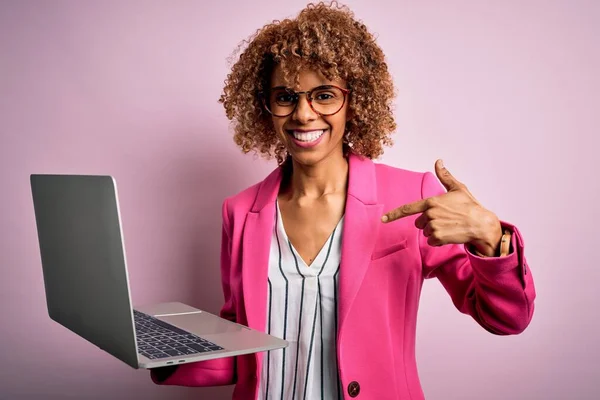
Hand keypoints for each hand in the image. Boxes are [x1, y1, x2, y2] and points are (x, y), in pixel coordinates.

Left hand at [381, 159, 501, 255]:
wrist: (482, 225)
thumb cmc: (471, 206)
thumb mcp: (458, 188)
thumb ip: (445, 176)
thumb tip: (439, 161)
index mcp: (431, 202)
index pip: (408, 208)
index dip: (394, 214)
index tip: (383, 219)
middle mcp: (430, 214)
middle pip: (419, 222)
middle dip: (429, 222)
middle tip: (446, 219)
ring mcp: (433, 226)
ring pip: (425, 232)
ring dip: (435, 231)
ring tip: (450, 226)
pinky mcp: (438, 238)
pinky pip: (431, 241)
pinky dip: (439, 240)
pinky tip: (450, 234)